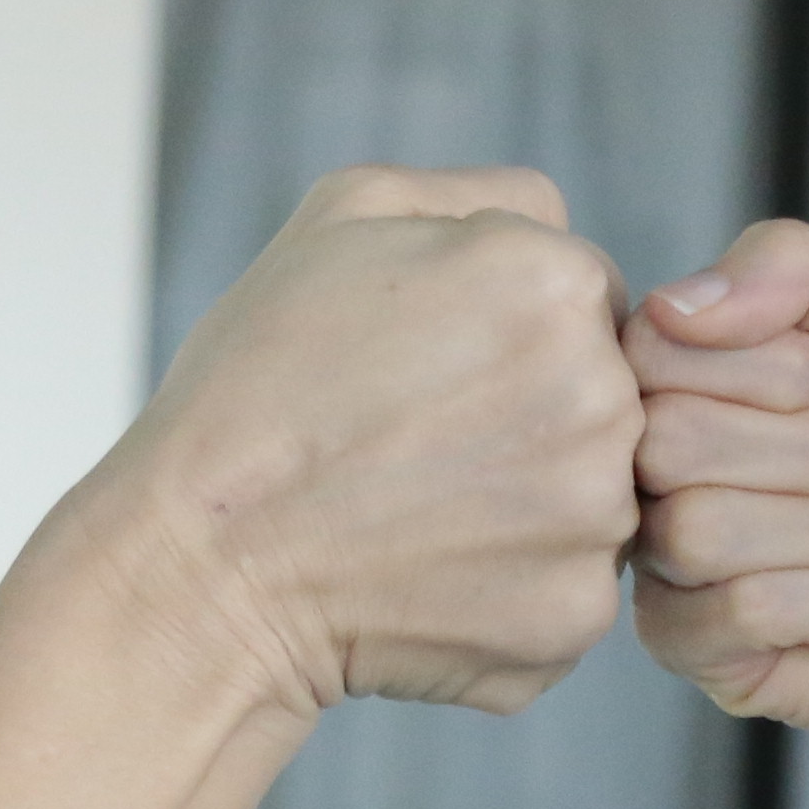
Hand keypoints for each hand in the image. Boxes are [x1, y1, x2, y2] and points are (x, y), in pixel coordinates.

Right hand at [106, 167, 641, 719]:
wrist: (204, 565)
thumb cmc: (257, 384)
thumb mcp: (346, 215)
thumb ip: (484, 196)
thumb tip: (561, 230)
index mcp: (556, 283)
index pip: (587, 297)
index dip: (505, 329)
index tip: (430, 367)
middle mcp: (601, 395)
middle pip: (604, 396)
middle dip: (529, 415)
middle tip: (416, 445)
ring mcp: (597, 514)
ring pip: (592, 494)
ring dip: (525, 502)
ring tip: (416, 510)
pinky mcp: (575, 613)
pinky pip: (566, 585)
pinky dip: (507, 586)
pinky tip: (426, 572)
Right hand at [628, 220, 808, 776]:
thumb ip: (798, 266)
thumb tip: (675, 303)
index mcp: (699, 375)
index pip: (658, 344)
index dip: (780, 370)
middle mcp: (664, 463)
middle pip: (665, 437)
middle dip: (808, 452)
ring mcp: (668, 560)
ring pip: (696, 529)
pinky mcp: (690, 647)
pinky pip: (733, 611)